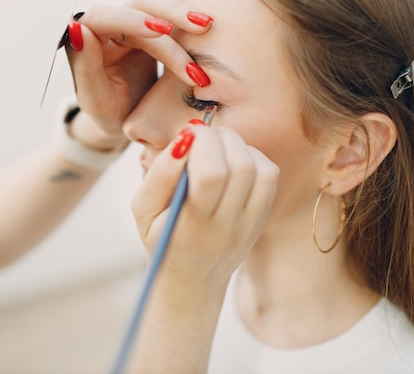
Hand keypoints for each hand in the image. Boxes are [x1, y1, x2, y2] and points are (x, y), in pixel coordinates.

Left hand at [66, 0, 212, 149]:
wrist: (123, 121)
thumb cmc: (107, 113)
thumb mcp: (95, 99)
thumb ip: (85, 66)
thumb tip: (78, 26)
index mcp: (89, 40)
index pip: (109, 18)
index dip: (136, 22)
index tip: (162, 32)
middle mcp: (106, 26)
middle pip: (137, 6)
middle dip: (169, 17)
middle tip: (199, 28)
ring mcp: (125, 23)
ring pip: (151, 2)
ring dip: (179, 11)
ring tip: (205, 24)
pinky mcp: (143, 26)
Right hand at [132, 124, 279, 285]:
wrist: (192, 278)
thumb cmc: (161, 236)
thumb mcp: (143, 209)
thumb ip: (160, 173)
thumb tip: (187, 137)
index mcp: (192, 229)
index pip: (211, 176)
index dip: (203, 143)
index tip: (188, 134)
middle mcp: (228, 228)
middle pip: (241, 167)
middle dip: (220, 138)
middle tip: (200, 137)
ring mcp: (250, 224)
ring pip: (260, 169)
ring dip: (237, 146)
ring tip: (214, 148)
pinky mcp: (263, 217)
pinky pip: (269, 175)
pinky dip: (252, 157)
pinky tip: (230, 161)